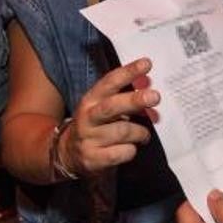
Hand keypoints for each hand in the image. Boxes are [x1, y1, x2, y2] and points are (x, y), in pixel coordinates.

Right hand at [59, 58, 157, 176]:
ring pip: (122, 131)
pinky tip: (130, 148)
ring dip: (140, 132)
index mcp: (91, 99)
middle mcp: (88, 117)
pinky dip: (131, 150)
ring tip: (144, 135)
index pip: (110, 82)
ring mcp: (89, 139)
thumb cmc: (95, 126)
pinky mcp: (93, 159)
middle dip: (134, 100)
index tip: (146, 64)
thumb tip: (150, 88)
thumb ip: (125, 98)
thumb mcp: (104, 107)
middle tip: (155, 97)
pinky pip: (121, 153)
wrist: (68, 154)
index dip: (128, 72)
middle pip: (112, 106)